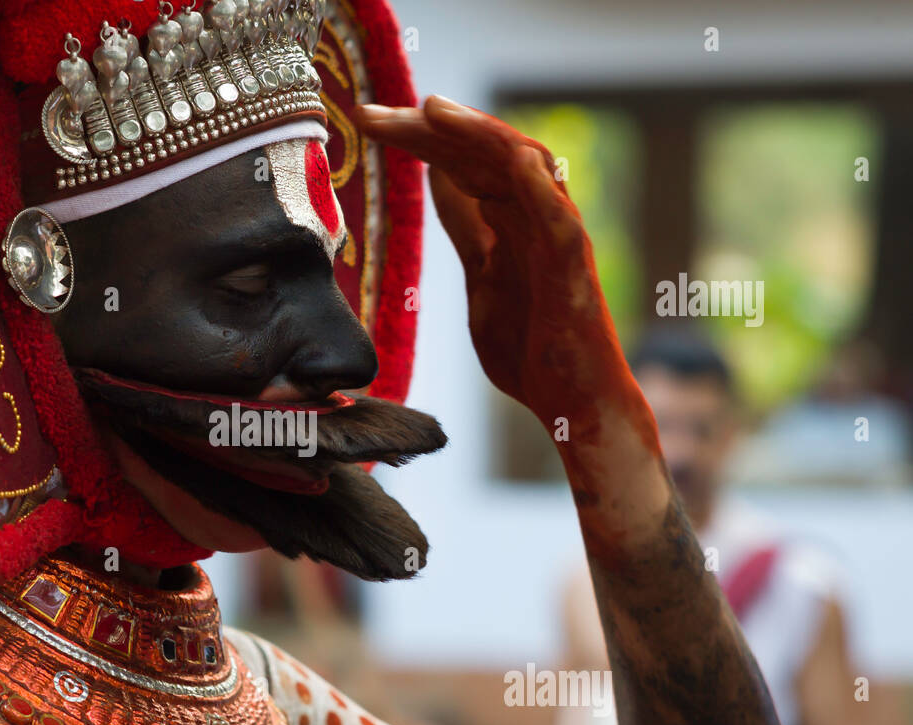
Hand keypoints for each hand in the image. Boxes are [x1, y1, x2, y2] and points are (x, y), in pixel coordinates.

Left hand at [356, 96, 643, 435]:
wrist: (573, 403)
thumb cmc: (531, 347)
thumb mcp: (481, 277)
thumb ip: (466, 228)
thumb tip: (439, 175)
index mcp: (505, 219)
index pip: (457, 161)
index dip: (414, 137)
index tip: (363, 120)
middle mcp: (532, 216)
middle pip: (479, 154)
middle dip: (425, 129)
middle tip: (369, 114)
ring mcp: (554, 239)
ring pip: (522, 167)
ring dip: (478, 135)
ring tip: (433, 109)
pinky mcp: (573, 272)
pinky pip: (562, 221)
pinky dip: (542, 187)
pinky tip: (516, 160)